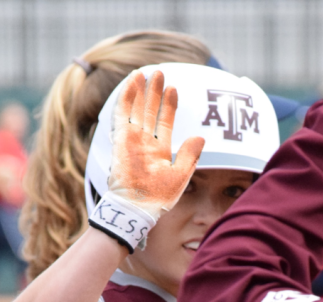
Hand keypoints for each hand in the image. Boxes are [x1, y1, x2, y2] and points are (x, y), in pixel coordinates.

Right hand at [107, 70, 204, 218]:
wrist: (137, 208)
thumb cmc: (158, 198)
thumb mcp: (180, 175)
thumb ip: (190, 155)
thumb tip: (201, 136)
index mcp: (159, 151)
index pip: (164, 122)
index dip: (169, 105)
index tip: (174, 88)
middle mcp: (145, 143)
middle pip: (150, 111)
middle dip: (154, 92)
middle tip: (159, 72)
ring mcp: (132, 140)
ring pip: (137, 109)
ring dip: (141, 91)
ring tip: (145, 72)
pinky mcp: (121, 139)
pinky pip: (123, 114)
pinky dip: (127, 97)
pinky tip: (132, 82)